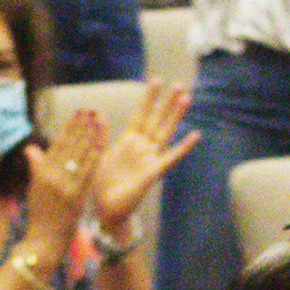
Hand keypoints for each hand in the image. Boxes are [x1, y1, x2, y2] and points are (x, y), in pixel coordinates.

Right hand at [21, 108, 103, 251]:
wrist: (44, 239)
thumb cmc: (43, 215)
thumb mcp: (37, 189)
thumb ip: (38, 167)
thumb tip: (31, 148)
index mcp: (43, 172)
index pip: (58, 145)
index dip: (69, 128)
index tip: (78, 114)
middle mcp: (52, 175)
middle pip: (69, 146)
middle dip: (80, 126)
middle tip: (90, 109)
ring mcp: (63, 184)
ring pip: (78, 154)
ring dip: (89, 135)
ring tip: (98, 119)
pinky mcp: (74, 194)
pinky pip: (86, 171)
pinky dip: (93, 155)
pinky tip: (101, 143)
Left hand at [91, 82, 197, 229]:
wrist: (105, 209)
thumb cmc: (99, 184)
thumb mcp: (94, 153)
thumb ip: (98, 134)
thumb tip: (96, 112)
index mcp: (127, 141)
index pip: (141, 114)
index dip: (149, 98)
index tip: (156, 79)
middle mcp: (142, 147)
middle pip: (157, 119)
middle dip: (166, 101)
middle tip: (179, 83)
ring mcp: (149, 158)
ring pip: (165, 132)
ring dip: (175, 115)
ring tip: (186, 98)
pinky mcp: (153, 172)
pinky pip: (170, 157)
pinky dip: (183, 146)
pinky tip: (195, 135)